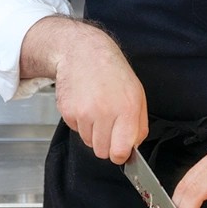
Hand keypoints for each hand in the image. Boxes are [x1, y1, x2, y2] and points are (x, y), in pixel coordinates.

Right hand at [21, 17, 147, 162]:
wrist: (84, 52)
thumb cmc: (113, 73)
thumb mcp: (137, 95)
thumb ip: (139, 125)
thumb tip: (132, 148)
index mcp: (127, 109)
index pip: (120, 152)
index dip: (120, 155)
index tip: (119, 149)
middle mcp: (105, 112)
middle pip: (102, 152)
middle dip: (105, 143)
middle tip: (108, 124)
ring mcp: (84, 113)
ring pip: (88, 142)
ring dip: (92, 132)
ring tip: (96, 109)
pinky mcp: (68, 111)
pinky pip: (75, 130)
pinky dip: (80, 122)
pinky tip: (85, 103)